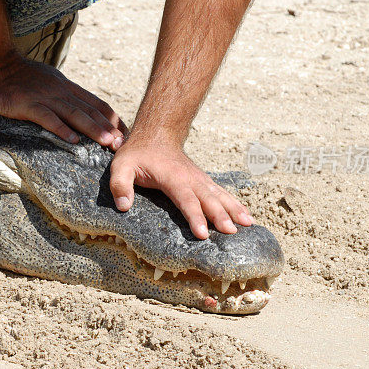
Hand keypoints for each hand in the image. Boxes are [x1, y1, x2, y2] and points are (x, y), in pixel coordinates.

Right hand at [0, 53, 127, 148]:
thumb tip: (81, 109)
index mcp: (67, 87)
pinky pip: (47, 117)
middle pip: (89, 110)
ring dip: (92, 128)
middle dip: (108, 127)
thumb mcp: (49, 82)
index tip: (125, 134)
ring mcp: (44, 97)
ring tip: (107, 142)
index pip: (96, 104)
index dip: (112, 119)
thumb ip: (64, 95)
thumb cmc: (20, 76)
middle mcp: (60, 91)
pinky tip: (73, 140)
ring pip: (73, 113)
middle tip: (122, 143)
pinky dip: (61, 128)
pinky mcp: (27, 104)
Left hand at [109, 136, 252, 238]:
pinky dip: (234, 204)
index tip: (203, 234)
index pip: (185, 200)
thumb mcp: (121, 166)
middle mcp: (190, 178)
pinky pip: (221, 193)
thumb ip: (120, 185)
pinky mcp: (203, 181)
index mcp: (172, 177)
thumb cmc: (137, 153)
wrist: (155, 134)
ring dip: (234, 209)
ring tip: (248, 224)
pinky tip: (246, 216)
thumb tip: (123, 207)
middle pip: (208, 199)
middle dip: (221, 216)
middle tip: (231, 232)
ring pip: (220, 195)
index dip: (195, 217)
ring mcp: (199, 179)